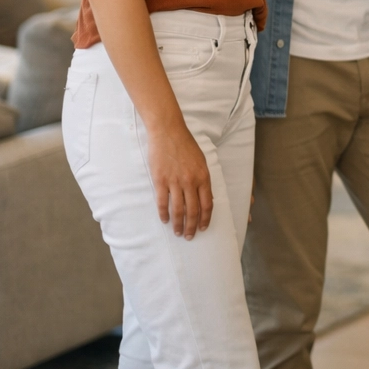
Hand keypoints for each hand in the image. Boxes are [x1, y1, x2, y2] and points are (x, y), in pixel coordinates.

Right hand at [146, 122, 211, 238]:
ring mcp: (175, 182)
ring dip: (178, 224)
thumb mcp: (202, 161)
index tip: (203, 228)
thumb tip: (207, 197)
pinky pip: (163, 202)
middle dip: (192, 226)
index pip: (207, 204)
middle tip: (189, 236)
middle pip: (193, 210)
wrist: (168, 132)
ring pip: (178, 210)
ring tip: (178, 232)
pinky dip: (164, 214)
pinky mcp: (160, 180)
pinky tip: (165, 220)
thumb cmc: (186, 145)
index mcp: (203, 177)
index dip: (205, 219)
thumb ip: (203, 180)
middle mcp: (191, 181)